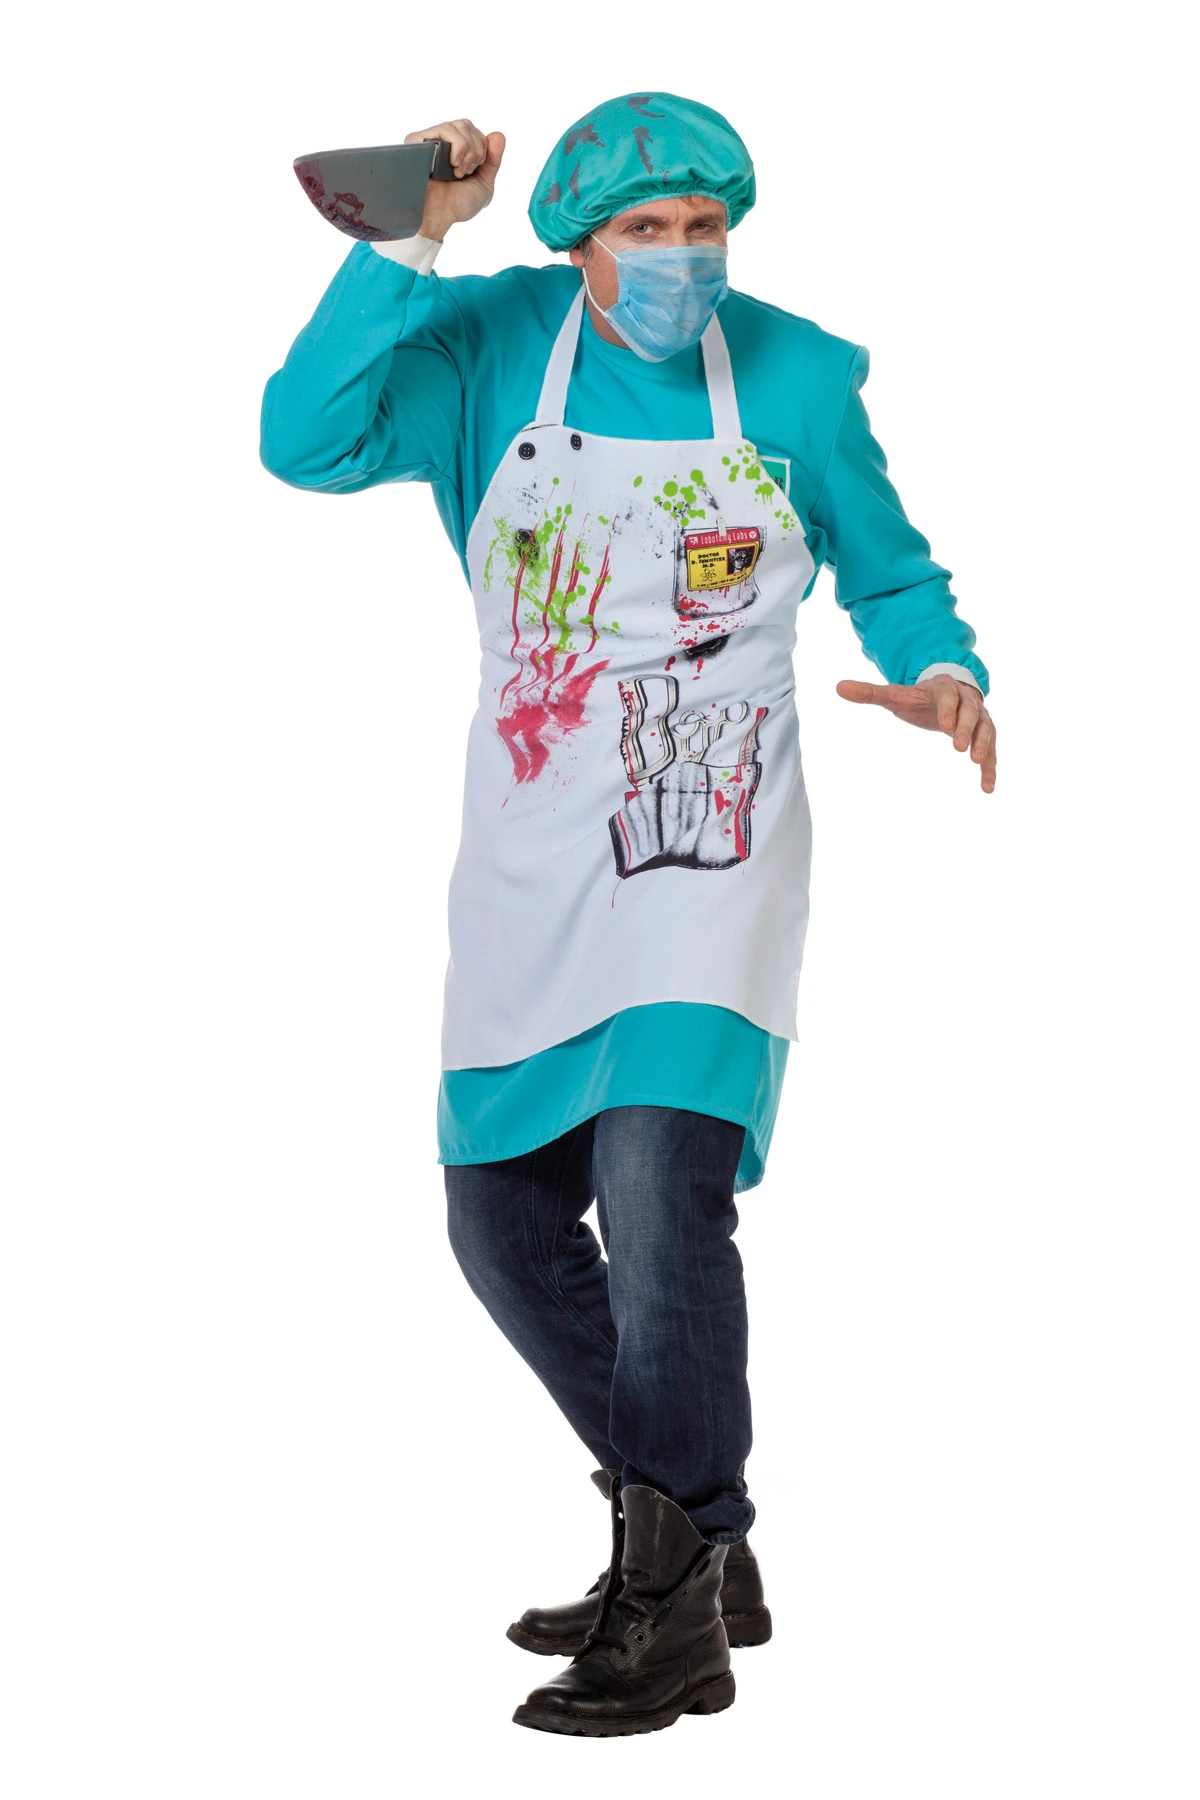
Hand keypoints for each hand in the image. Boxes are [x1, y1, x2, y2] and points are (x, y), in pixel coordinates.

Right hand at [403, 119, 504, 240]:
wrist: (438, 216)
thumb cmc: (456, 205)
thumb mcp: (483, 184)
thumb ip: (493, 160)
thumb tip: (499, 135)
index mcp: (456, 151)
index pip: (475, 133)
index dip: (481, 150)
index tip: (472, 171)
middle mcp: (442, 142)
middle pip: (468, 125)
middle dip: (476, 150)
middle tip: (465, 172)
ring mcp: (430, 139)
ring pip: (460, 125)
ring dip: (467, 150)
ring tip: (457, 171)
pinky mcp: (418, 139)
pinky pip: (446, 128)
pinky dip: (458, 146)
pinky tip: (452, 164)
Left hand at [836, 674, 996, 791]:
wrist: (950, 693)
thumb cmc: (920, 697)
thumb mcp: (896, 695)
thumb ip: (870, 693)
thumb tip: (838, 687)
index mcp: (945, 687)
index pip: (948, 696)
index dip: (948, 709)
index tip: (945, 725)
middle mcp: (967, 700)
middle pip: (971, 712)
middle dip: (967, 729)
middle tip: (960, 748)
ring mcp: (980, 717)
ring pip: (986, 730)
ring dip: (984, 745)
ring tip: (977, 763)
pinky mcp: (984, 735)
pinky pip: (991, 751)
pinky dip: (990, 767)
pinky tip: (987, 788)